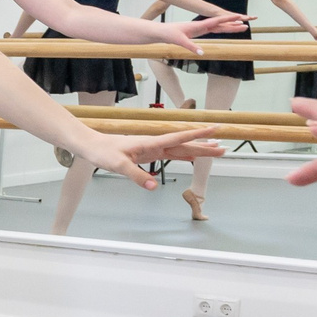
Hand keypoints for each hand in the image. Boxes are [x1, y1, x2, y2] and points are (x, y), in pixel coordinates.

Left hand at [81, 125, 224, 186]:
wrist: (92, 146)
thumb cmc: (103, 152)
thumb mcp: (119, 165)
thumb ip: (137, 176)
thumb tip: (154, 187)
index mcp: (151, 143)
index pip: (179, 138)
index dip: (198, 134)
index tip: (215, 129)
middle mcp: (155, 144)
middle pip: (185, 145)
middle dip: (205, 146)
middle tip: (224, 149)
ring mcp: (153, 149)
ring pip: (180, 150)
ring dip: (198, 150)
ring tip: (216, 150)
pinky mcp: (148, 154)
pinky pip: (171, 155)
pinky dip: (183, 156)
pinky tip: (192, 158)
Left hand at [176, 14, 248, 48]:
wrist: (162, 32)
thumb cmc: (170, 34)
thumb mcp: (180, 42)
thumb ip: (191, 47)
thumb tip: (202, 54)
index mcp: (199, 25)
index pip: (216, 21)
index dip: (228, 19)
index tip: (239, 16)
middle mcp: (201, 25)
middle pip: (221, 24)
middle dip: (233, 24)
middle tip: (246, 25)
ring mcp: (201, 28)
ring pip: (219, 27)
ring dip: (230, 27)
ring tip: (242, 27)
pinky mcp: (198, 32)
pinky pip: (213, 30)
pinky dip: (222, 29)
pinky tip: (228, 29)